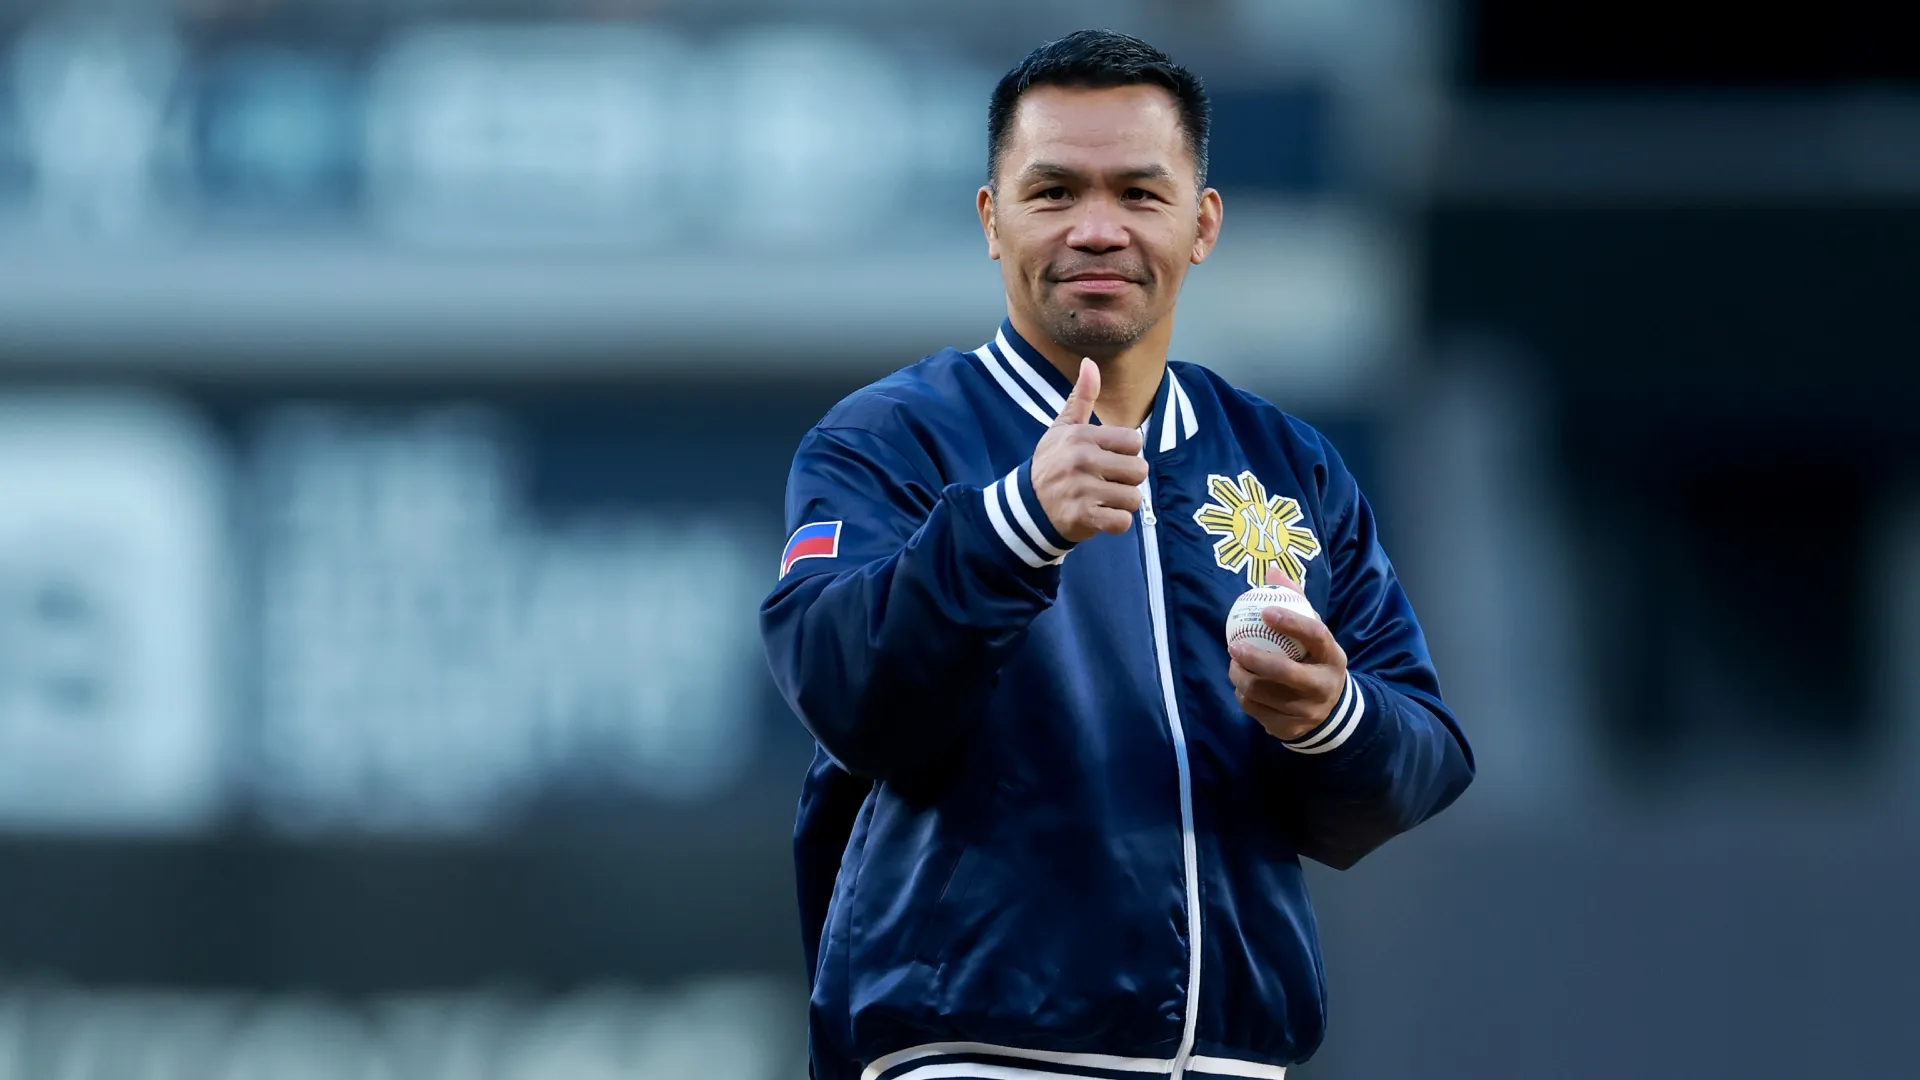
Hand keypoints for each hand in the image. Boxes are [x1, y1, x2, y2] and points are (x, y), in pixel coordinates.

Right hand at [1029, 358, 1147, 541]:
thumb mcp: (1062, 428)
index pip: (1134, 441)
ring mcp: (1081, 490)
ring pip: (1134, 498)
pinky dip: (1116, 523)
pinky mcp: (1082, 517)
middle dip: (1127, 480)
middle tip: (1106, 483)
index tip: (1106, 460)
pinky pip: (1122, 522)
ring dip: (1122, 503)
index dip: (1125, 453)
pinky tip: (1100, 516)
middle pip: (1140, 470)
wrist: (1025, 507)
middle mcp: (1081, 460)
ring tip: (1102, 500)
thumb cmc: (1051, 463)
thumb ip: (1081, 397)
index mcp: (1081, 436)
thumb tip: (1090, 363)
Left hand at [1228, 568, 1348, 741]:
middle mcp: (1323, 686)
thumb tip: (1271, 571)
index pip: (1316, 635)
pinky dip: (1243, 696)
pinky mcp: (1290, 730)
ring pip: (1262, 694)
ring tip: (1235, 664)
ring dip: (1241, 677)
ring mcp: (1307, 712)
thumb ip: (1295, 602)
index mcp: (1333, 657)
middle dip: (1254, 658)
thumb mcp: (1314, 634)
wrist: (1332, 711)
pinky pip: (1255, 711)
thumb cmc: (1314, 661)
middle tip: (1235, 646)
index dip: (1291, 622)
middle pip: (1284, 672)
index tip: (1265, 610)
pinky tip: (1243, 686)